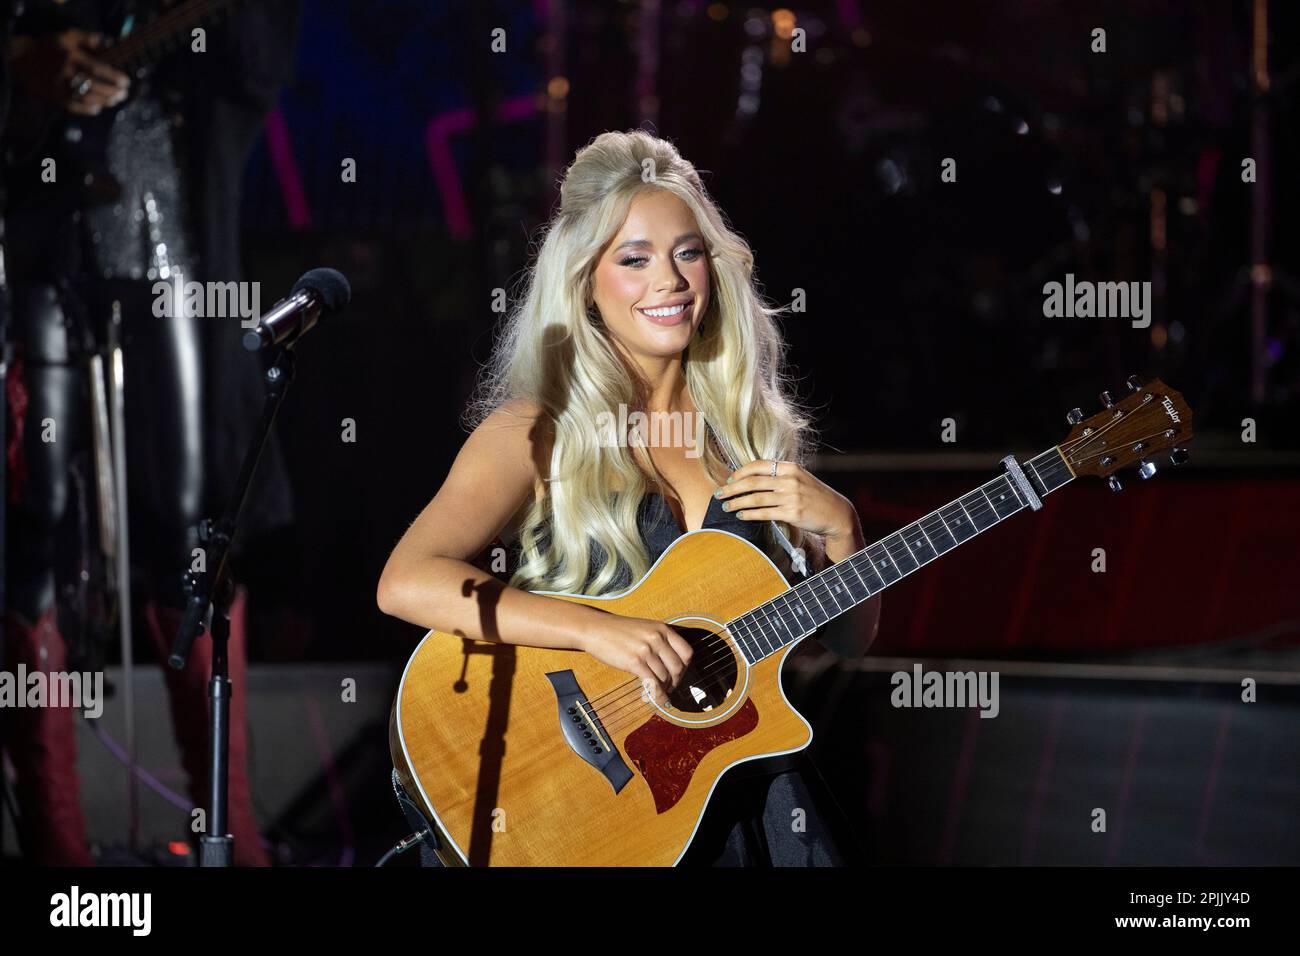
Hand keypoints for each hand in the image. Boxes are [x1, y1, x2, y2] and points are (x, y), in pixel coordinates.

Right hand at [10, 30, 130, 115]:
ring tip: (116, 100)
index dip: (114, 77)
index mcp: (71, 57)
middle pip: (95, 85)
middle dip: (113, 91)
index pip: (97, 69)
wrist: (23, 58)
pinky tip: (97, 108)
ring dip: (105, 101)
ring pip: (87, 97)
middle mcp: (67, 72)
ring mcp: (60, 86)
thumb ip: (88, 38)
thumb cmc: (50, 46)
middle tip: (124, 93)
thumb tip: (109, 44)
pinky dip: (87, 109)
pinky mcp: (54, 96)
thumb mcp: (68, 36)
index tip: (126, 81)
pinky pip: (74, 106)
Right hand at [578, 614, 693, 706]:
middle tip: (669, 688)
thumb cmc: (618, 631)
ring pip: (665, 677)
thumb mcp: (645, 628)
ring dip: (664, 689)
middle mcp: (657, 638)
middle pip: (678, 667)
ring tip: (659, 692)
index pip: (687, 652)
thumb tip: (671, 663)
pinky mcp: (634, 662)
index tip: (679, 675)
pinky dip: (657, 694)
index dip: (685, 668)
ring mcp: (646, 650)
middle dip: (676, 682)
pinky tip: (654, 698)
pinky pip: (652, 683)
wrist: (595, 629)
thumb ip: (660, 641)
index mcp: (662, 629)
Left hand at [715, 459, 861, 548]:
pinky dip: (749, 514)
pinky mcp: (792, 513)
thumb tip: (752, 479)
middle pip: (753, 482)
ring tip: (726, 506)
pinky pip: (764, 513)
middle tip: (719, 494)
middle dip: (732, 488)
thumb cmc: (815, 497)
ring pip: (756, 498)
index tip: (729, 479)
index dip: (740, 472)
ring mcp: (791, 496)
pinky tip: (741, 516)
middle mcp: (790, 480)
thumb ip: (780, 477)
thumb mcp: (800, 479)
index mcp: (790, 468)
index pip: (759, 465)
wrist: (837, 514)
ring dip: (737, 502)